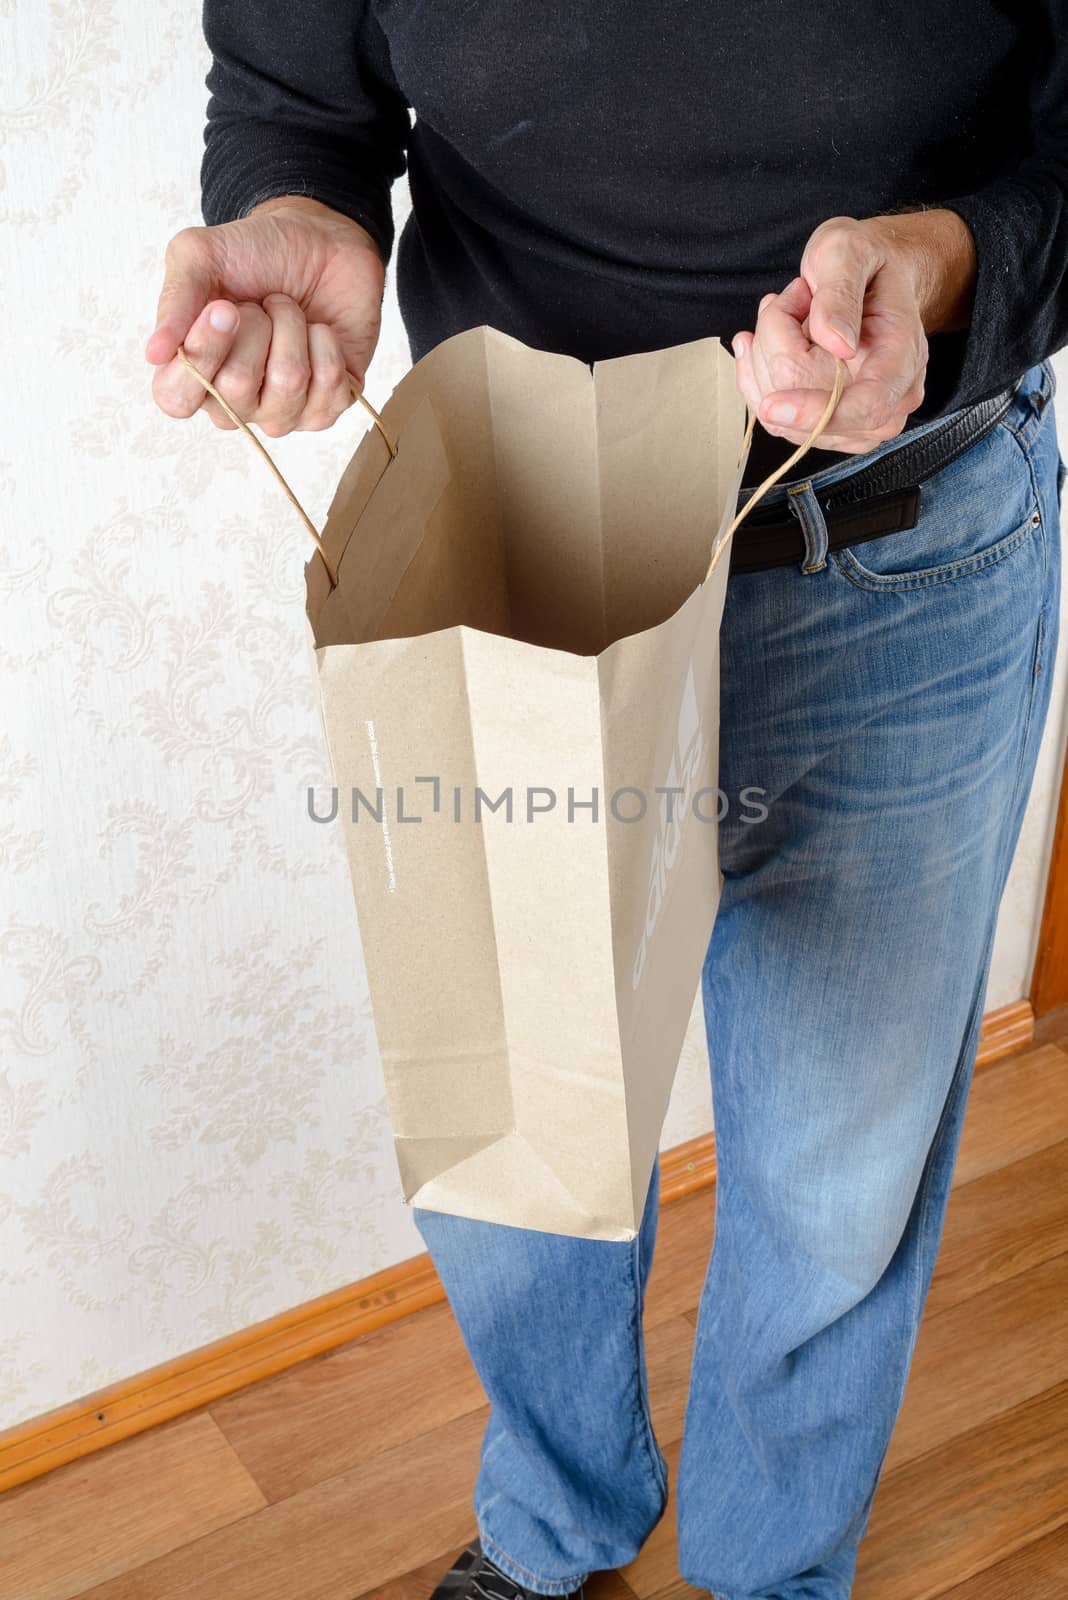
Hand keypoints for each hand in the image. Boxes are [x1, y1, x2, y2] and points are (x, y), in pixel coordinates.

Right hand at [146, 196, 385, 434]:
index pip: (177, 399)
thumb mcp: (200, 256)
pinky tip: (319, 329)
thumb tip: (154, 353)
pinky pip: (330, 386)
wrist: (318, 242)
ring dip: (291, 329)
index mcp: (192, 371)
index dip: (201, 356)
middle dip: (254, 329)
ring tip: (288, 310)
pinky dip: (325, 342)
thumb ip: (176, 302)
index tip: (223, 308)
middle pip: (235, 391)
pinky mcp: (326, 407)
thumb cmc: (254, 255)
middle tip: (257, 305)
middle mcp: (233, 401)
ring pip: (287, 384)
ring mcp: (281, 410)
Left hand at [731, 210, 976, 453]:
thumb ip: (839, 293)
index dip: (817, 412)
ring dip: (764, 360)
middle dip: (777, 348)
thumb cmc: (865, 262)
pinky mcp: (829, 429)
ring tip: (784, 310)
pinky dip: (756, 378)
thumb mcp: (848, 251)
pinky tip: (766, 339)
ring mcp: (860, 422)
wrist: (874, 278)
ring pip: (784, 419)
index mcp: (903, 357)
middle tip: (789, 298)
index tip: (772, 406)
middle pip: (808, 405)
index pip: (867, 405)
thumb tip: (836, 342)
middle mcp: (890, 399)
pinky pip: (776, 421)